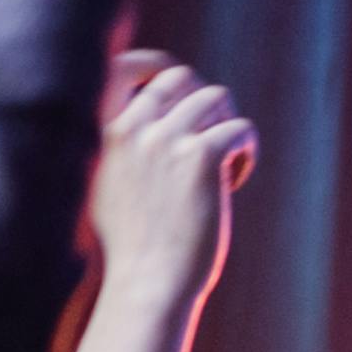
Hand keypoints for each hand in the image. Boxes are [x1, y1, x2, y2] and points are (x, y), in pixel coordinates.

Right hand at [74, 50, 254, 351]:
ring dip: (226, 127)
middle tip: (211, 140)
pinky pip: (241, 129)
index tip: (177, 82)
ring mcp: (167, 140)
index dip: (155, 65)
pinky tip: (236, 181)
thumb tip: (149, 117)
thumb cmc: (131, 247)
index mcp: (104, 132)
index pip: (125, 68)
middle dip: (202, 102)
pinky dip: (246, 151)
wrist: (147, 286)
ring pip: (216, 98)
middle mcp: (133, 128)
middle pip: (180, 78)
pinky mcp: (202, 158)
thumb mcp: (107, 187)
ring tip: (223, 169)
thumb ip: (123, 149)